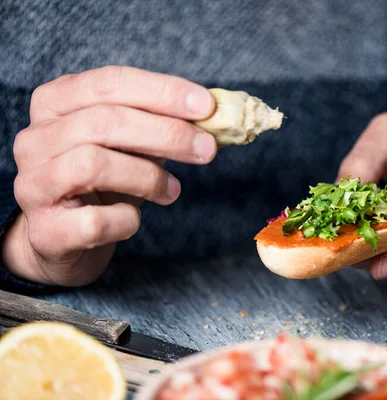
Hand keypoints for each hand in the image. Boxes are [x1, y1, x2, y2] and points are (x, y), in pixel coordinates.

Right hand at [2, 66, 216, 285]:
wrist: (65, 238)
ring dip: (148, 177)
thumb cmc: (105, 181)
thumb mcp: (131, 145)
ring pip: (94, 164)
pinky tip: (135, 218)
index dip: (162, 91)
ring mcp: (33, 184)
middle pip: (105, 121)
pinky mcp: (44, 230)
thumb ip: (162, 126)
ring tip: (173, 190)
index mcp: (55, 103)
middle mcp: (35, 138)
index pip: (110, 83)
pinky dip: (127, 219)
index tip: (207, 106)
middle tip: (207, 150)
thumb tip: (215, 118)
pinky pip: (95, 221)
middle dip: (167, 133)